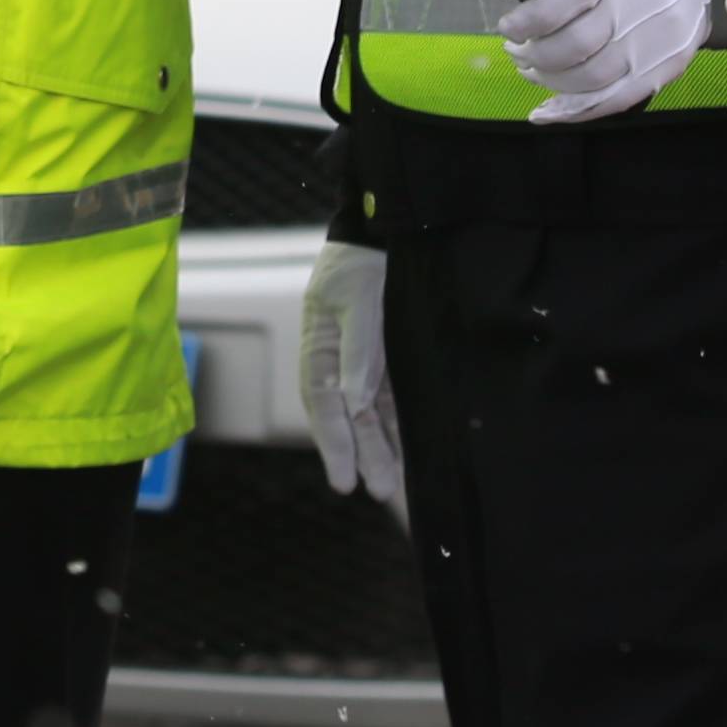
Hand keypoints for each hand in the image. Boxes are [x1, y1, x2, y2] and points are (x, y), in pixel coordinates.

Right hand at [294, 235, 400, 518]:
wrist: (381, 236)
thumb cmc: (360, 265)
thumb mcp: (358, 302)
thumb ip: (359, 350)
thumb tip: (355, 401)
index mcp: (318, 349)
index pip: (324, 405)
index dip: (334, 445)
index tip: (344, 481)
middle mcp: (338, 365)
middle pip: (349, 419)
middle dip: (361, 455)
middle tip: (375, 491)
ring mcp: (363, 365)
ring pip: (371, 417)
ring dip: (381, 449)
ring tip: (391, 486)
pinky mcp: (389, 362)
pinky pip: (392, 403)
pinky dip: (399, 429)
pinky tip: (408, 454)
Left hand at [499, 0, 712, 121]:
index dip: (531, 19)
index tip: (508, 27)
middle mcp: (642, 1)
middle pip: (577, 46)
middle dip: (534, 54)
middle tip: (515, 49)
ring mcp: (660, 38)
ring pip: (593, 79)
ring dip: (551, 81)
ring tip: (533, 68)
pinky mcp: (670, 63)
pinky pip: (618, 99)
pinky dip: (578, 110)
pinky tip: (550, 109)